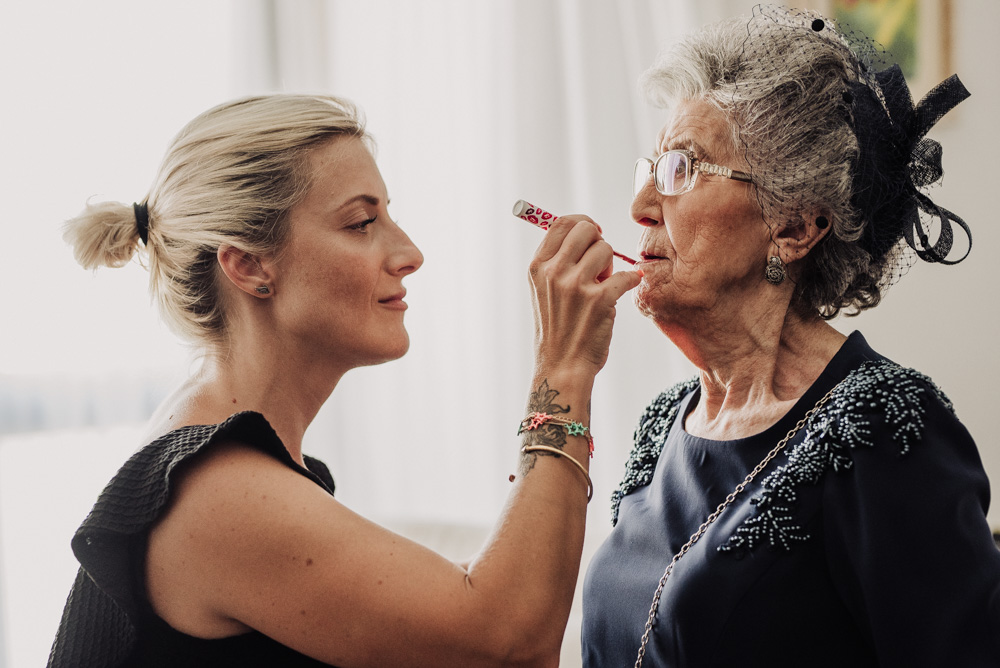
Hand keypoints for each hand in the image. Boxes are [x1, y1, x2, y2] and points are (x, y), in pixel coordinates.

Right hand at [528, 215, 641, 376]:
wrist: (562, 366)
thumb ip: (557, 261)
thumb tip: (587, 231)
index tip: (592, 233)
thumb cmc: (557, 328)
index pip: (560, 223)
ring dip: (611, 265)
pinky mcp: (600, 300)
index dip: (582, 223)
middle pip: (586, 230)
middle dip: (598, 242)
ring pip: (606, 249)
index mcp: (538, 267)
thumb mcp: (543, 290)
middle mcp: (554, 272)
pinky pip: (627, 274)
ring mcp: (576, 286)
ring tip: (604, 285)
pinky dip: (632, 280)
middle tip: (599, 263)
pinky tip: (627, 288)